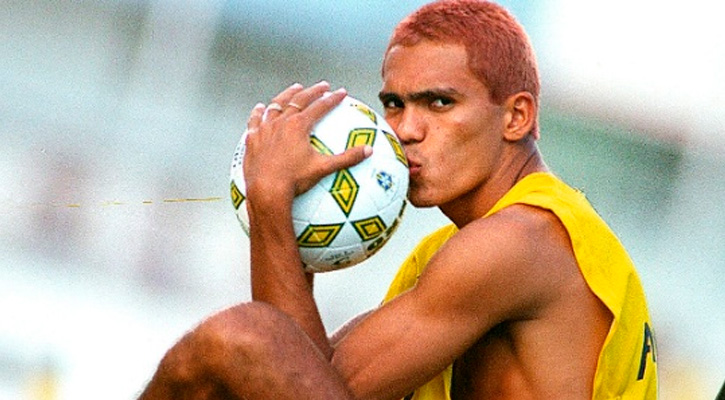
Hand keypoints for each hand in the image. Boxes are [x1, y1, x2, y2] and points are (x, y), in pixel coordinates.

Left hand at [243, 82, 371, 205]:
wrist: (266, 191)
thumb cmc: (295, 181)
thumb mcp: (323, 169)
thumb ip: (347, 159)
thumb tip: (369, 151)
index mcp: (299, 125)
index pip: (320, 106)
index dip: (333, 98)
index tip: (342, 92)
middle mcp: (281, 122)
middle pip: (299, 100)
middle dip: (313, 91)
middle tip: (323, 85)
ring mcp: (265, 129)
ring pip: (276, 105)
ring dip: (288, 95)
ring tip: (295, 89)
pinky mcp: (252, 138)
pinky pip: (255, 120)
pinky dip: (259, 112)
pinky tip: (260, 108)